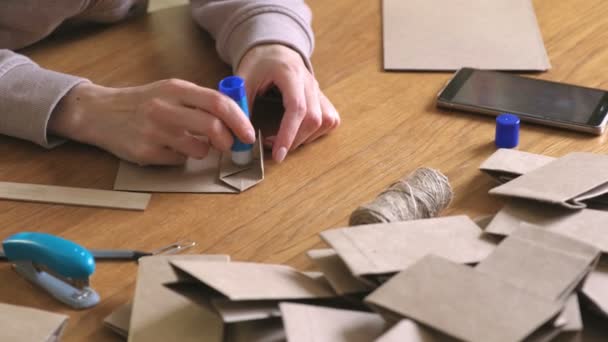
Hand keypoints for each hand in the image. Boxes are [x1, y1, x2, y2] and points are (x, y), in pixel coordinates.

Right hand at [49, 80, 255, 164]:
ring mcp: (154, 131)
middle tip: (228, 145)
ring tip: (192, 144)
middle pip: (212, 127)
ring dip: (204, 151)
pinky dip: (182, 157)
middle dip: (228, 140)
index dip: (239, 120)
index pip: (217, 102)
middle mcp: (164, 108)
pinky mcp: (145, 152)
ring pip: (198, 149)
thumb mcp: (169, 91)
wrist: (99, 113)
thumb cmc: (142, 103)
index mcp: (175, 89)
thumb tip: (236, 118)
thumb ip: (199, 101)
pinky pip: (179, 160)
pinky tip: (169, 148)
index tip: (248, 133)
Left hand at [237, 44, 339, 162]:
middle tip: (274, 149)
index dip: (288, 134)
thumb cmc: (259, 64)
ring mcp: (319, 90)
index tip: (278, 153)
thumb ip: (241, 105)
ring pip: (326, 121)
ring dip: (307, 137)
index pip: (296, 107)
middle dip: (295, 140)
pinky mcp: (323, 98)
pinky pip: (330, 119)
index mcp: (290, 74)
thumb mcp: (243, 79)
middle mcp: (309, 82)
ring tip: (286, 140)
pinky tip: (301, 133)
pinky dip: (318, 132)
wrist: (274, 49)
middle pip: (314, 118)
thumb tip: (243, 136)